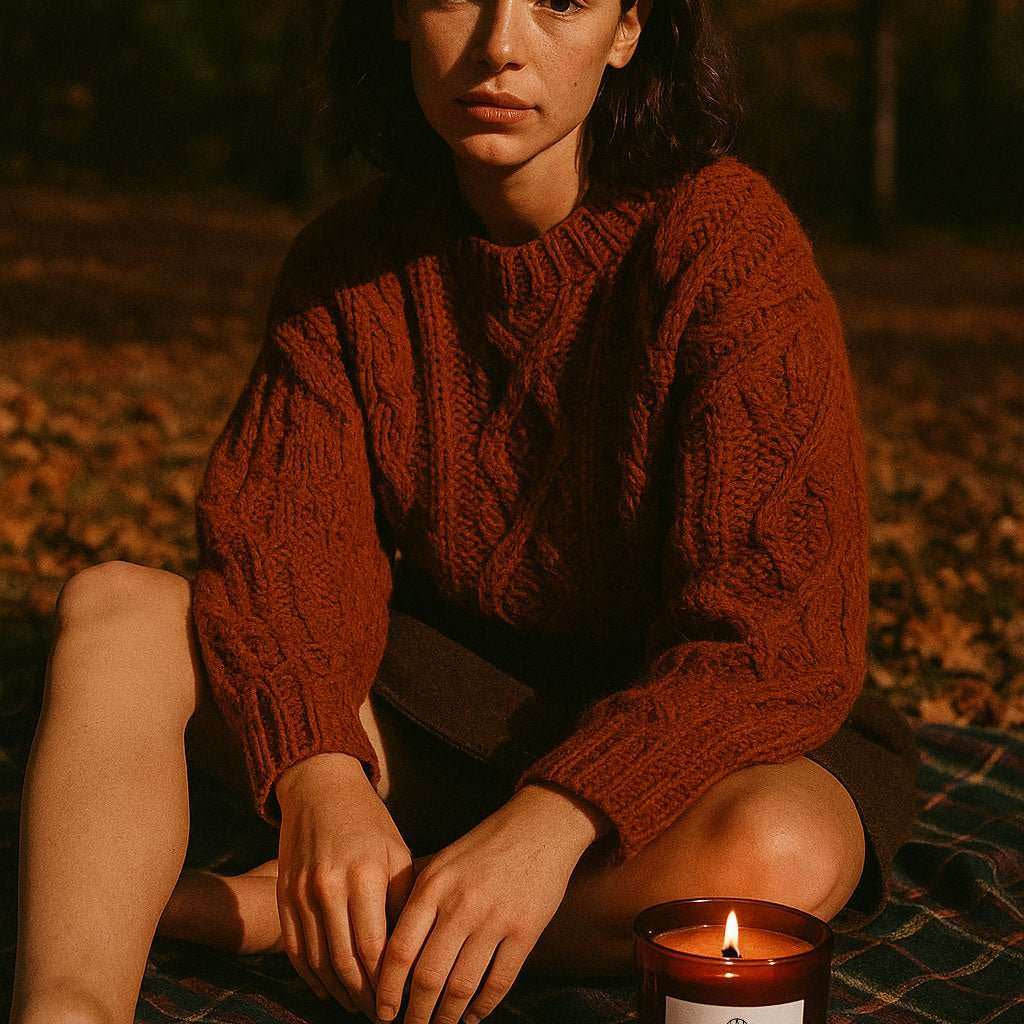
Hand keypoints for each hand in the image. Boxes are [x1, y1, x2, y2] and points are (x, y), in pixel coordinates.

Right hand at [274, 753, 415, 1019]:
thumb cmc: (369, 821)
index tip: (400, 1003)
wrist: (319, 788)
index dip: (386, 983)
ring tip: (358, 1006)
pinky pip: (295, 949)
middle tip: (381, 1015)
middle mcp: (328, 887)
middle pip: (345, 962)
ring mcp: (300, 893)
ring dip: (338, 992)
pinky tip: (328, 989)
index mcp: (364, 875)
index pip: (375, 948)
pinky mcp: (283, 895)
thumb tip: (413, 951)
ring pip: (318, 962)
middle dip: (364, 996)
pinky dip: (311, 976)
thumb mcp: (396, 852)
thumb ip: (402, 900)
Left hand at [373, 787, 595, 1023]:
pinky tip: (472, 1016)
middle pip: (427, 976)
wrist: (539, 825)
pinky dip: (483, 1007)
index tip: (382, 1011)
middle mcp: (460, 904)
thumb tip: (384, 934)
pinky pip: (499, 982)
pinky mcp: (525, 930)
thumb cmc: (485, 844)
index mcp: (433, 885)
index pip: (399, 949)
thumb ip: (415, 893)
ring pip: (461, 986)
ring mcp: (494, 919)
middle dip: (415, 1014)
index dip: (387, 988)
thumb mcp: (443, 859)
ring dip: (446, 1017)